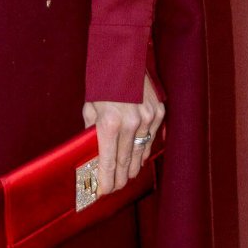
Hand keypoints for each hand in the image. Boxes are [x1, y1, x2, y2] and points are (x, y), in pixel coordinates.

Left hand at [83, 71, 165, 196]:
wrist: (124, 55)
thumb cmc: (102, 81)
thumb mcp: (90, 107)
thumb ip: (92, 132)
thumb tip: (94, 153)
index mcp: (109, 123)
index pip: (108, 162)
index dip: (105, 180)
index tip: (103, 192)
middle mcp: (130, 124)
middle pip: (125, 162)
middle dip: (119, 178)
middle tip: (114, 188)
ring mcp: (147, 119)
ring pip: (140, 153)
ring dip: (132, 167)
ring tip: (126, 177)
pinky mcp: (158, 112)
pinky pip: (151, 138)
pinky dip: (144, 149)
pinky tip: (138, 158)